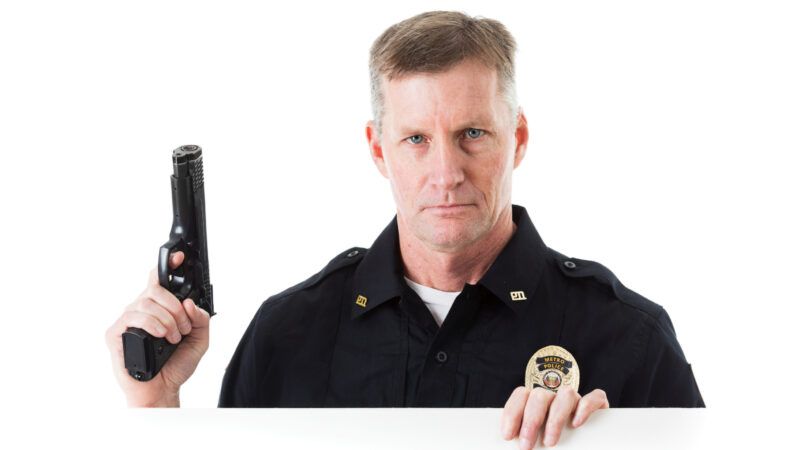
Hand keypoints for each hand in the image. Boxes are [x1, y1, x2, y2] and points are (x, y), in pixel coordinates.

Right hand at [105, 251, 210, 406]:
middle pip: (155, 289)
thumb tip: (190, 304)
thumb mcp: (199, 339)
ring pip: (146, 302)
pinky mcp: (115, 333)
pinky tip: (161, 337)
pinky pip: (133, 317)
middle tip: (184, 326)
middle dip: (175, 307)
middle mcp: (141, 310)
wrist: (162, 390)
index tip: (179, 257)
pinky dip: (153, 325)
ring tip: (174, 338)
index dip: (168, 265)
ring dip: (167, 320)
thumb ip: (201, 319)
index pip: (159, 280)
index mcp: (158, 308)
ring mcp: (127, 321)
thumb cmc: (176, 365)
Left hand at [501, 386, 608, 447]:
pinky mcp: (599, 406)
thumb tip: (511, 445)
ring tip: (550, 442)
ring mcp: (577, 401)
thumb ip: (526, 442)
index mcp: (537, 403)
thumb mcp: (536, 446)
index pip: (521, 395)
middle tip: (526, 446)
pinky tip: (577, 423)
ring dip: (555, 418)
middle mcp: (555, 399)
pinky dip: (586, 407)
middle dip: (531, 420)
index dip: (512, 413)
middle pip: (540, 395)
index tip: (508, 436)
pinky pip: (595, 397)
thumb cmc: (554, 449)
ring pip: (566, 394)